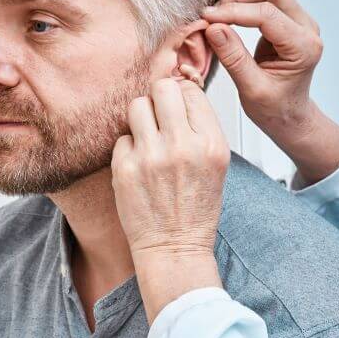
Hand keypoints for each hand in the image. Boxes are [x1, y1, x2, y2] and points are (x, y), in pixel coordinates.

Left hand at [112, 77, 227, 320]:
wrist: (174, 249)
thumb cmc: (195, 210)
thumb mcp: (216, 165)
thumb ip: (201, 128)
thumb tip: (181, 91)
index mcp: (211, 144)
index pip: (191, 90)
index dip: (182, 95)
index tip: (177, 107)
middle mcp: (183, 146)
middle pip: (163, 88)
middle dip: (159, 98)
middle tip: (159, 116)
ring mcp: (152, 156)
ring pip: (137, 105)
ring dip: (141, 118)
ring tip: (148, 139)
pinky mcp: (125, 168)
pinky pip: (122, 137)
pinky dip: (128, 148)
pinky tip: (139, 166)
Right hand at [201, 0, 338, 185]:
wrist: (290, 116)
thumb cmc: (276, 109)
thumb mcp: (251, 90)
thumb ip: (233, 58)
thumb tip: (213, 27)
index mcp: (303, 47)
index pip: (267, 15)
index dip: (234, 12)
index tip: (207, 18)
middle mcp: (307, 28)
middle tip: (212, 14)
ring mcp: (300, 21)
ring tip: (218, 15)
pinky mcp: (288, 19)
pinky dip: (244, 1)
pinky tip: (228, 16)